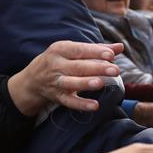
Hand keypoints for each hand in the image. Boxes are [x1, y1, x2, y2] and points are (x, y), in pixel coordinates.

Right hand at [8, 41, 123, 116]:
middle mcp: (56, 65)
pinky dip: (81, 105)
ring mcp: (55, 82)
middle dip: (97, 68)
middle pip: (77, 67)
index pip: (80, 50)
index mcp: (60, 49)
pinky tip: (95, 106)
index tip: (111, 55)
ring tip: (100, 83)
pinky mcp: (56, 96)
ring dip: (85, 83)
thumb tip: (120, 46)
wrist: (32, 80)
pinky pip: (69, 101)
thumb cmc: (61, 61)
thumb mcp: (73, 51)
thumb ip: (97, 49)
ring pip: (71, 83)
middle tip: (115, 70)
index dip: (95, 52)